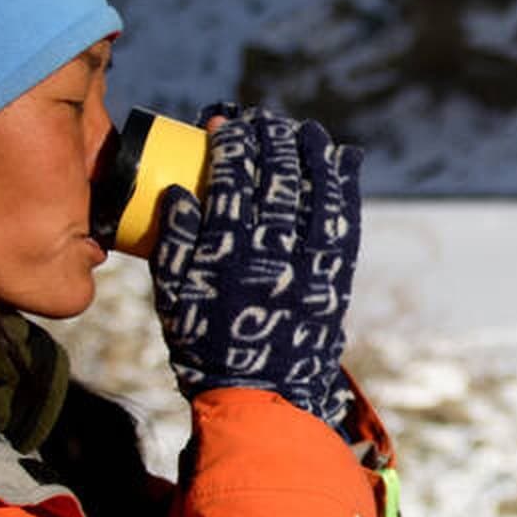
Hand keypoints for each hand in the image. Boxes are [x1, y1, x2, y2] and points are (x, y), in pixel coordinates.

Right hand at [148, 106, 360, 426]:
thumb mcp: (172, 295)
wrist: (259, 396)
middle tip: (265, 119)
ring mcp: (308, 265)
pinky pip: (344, 222)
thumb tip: (179, 191)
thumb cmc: (205, 344)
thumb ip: (174, 240)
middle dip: (270, 141)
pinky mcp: (334, 279)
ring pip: (314, 194)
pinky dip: (345, 188)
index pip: (230, 180)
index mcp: (224, 252)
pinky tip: (344, 162)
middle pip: (274, 179)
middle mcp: (270, 253)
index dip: (229, 144)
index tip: (224, 122)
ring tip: (306, 131)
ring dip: (311, 156)